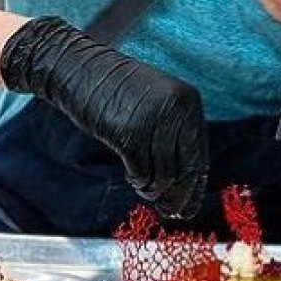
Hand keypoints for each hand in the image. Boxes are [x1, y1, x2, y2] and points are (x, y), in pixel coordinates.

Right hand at [0, 16, 207, 218]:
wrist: (81, 69)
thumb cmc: (119, 91)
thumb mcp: (157, 104)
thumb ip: (173, 132)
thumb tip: (187, 179)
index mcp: (189, 101)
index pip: (198, 153)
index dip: (195, 184)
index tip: (190, 206)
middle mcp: (177, 109)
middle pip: (185, 167)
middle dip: (179, 195)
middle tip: (171, 211)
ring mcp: (154, 120)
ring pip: (163, 173)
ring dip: (154, 190)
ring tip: (146, 192)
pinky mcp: (128, 132)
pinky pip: (140, 170)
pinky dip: (139, 181)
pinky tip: (135, 182)